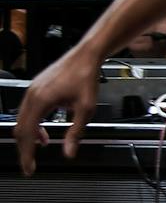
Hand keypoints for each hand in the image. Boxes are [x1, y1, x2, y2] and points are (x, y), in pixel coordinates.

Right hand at [15, 39, 102, 173]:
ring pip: (22, 121)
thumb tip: (69, 152)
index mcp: (40, 100)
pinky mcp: (37, 88)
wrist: (87, 54)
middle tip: (31, 164)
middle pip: (20, 129)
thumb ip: (76, 131)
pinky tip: (44, 132)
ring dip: (29, 136)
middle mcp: (32, 95)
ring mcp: (32, 90)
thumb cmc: (86, 75)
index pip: (26, 135)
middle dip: (25, 148)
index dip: (26, 155)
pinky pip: (28, 112)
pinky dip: (33, 125)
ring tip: (40, 147)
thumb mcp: (86, 107)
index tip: (29, 168)